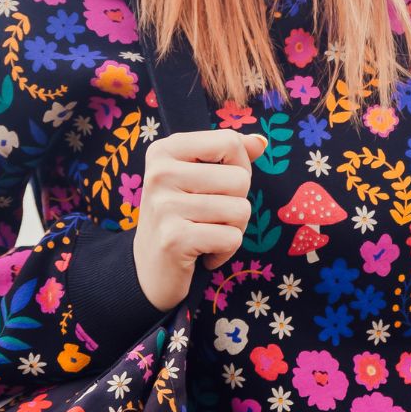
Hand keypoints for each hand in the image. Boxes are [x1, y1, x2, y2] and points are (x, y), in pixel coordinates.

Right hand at [132, 129, 267, 311]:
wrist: (149, 270)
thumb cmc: (181, 218)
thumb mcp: (198, 178)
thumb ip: (230, 155)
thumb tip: (261, 142)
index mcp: (164, 150)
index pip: (229, 141)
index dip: (240, 167)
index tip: (219, 187)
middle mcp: (160, 173)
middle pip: (240, 179)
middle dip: (237, 204)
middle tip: (211, 219)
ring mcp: (164, 206)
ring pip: (240, 210)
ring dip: (232, 229)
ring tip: (206, 234)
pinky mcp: (174, 238)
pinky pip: (232, 238)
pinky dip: (225, 251)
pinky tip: (203, 253)